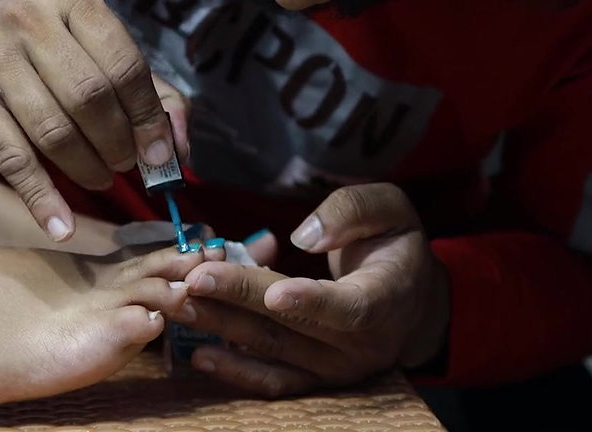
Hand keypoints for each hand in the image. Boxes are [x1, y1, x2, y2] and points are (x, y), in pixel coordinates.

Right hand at [0, 0, 179, 241]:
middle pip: (90, 97)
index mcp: (74, 2)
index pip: (123, 65)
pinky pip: (13, 159)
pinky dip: (42, 198)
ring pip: (54, 130)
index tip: (160, 155)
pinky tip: (62, 226)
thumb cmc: (42, 45)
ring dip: (87, 168)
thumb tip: (179, 149)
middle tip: (125, 165)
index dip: (148, 117)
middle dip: (118, 143)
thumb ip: (148, 91)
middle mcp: (32, 23)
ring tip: (101, 179)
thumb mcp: (92, 46)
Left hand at [174, 183, 449, 395]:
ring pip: (273, 350)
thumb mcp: (391, 210)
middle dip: (238, 300)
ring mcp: (336, 368)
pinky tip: (198, 355)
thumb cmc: (396, 247)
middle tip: (192, 280)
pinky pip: (274, 381)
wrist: (413, 302)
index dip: (312, 301)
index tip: (275, 291)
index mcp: (386, 299)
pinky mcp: (315, 379)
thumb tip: (306, 235)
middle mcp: (361, 344)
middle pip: (293, 325)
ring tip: (178, 305)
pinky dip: (236, 372)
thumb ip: (352, 212)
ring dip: (221, 329)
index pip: (349, 306)